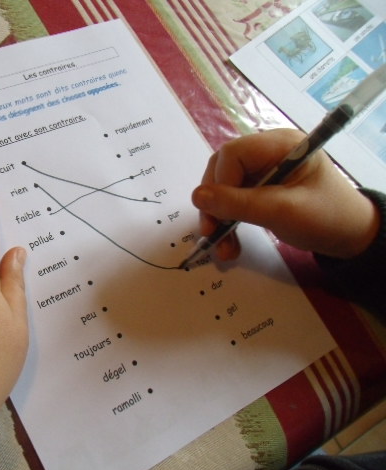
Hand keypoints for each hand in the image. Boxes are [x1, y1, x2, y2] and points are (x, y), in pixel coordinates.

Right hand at [191, 129, 379, 259]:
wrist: (349, 237)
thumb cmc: (326, 218)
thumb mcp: (282, 212)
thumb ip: (239, 204)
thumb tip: (197, 196)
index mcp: (280, 145)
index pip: (233, 154)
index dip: (220, 183)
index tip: (221, 215)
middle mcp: (267, 153)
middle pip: (222, 170)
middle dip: (216, 204)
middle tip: (213, 233)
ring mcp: (262, 170)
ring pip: (222, 188)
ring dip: (218, 218)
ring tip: (223, 248)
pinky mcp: (258, 189)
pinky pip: (232, 201)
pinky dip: (228, 222)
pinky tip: (230, 244)